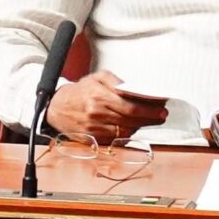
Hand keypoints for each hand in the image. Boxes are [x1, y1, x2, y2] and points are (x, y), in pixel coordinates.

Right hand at [43, 70, 168, 142]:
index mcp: (99, 96)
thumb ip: (117, 82)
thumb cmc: (79, 92)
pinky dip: (127, 134)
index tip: (162, 107)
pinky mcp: (93, 140)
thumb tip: (137, 90)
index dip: (150, 109)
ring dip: (140, 126)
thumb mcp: (97, 78)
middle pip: (132, 120)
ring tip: (149, 119)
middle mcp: (97, 114)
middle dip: (150, 118)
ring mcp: (95, 129)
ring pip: (126, 131)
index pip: (131, 106)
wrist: (56, 107)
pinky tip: (133, 126)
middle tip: (161, 115)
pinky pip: (116, 140)